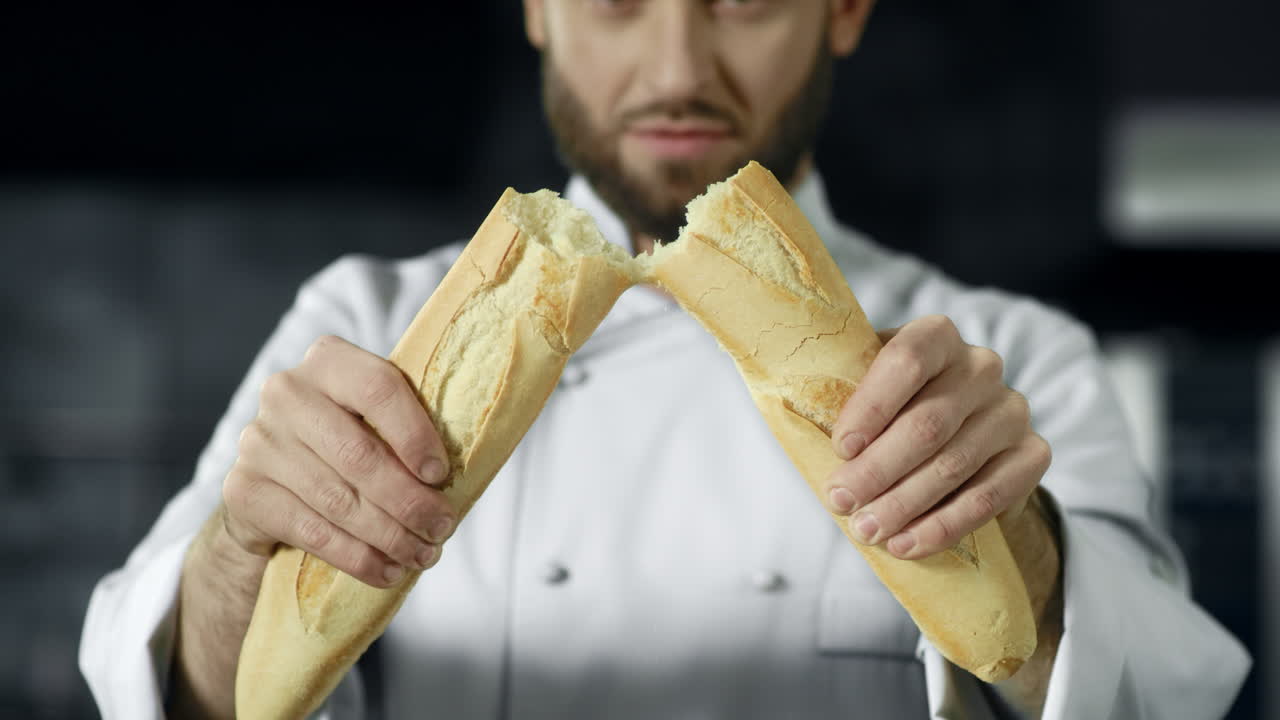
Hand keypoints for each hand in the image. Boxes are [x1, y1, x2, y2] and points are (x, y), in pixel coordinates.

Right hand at [222, 335, 455, 586]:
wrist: (273, 486)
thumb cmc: (350, 446)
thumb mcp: (378, 423)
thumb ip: (411, 429)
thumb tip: (472, 468)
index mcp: (329, 361)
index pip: (378, 387)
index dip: (415, 434)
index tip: (441, 475)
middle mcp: (286, 392)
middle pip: (359, 453)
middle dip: (409, 500)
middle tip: (443, 528)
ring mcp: (258, 441)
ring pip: (338, 499)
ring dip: (389, 536)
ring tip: (424, 555)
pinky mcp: (243, 490)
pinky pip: (311, 530)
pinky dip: (357, 557)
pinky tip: (388, 571)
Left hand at [825, 315, 1051, 559]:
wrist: (956, 440)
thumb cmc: (891, 410)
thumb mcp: (864, 389)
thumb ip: (838, 393)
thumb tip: (785, 411)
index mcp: (935, 336)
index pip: (906, 360)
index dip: (872, 405)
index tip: (840, 448)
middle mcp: (981, 366)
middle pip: (928, 422)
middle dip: (878, 469)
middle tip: (840, 501)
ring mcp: (1011, 410)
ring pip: (954, 464)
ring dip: (904, 504)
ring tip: (867, 531)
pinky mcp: (1033, 454)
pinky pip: (989, 496)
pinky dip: (944, 526)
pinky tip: (908, 544)